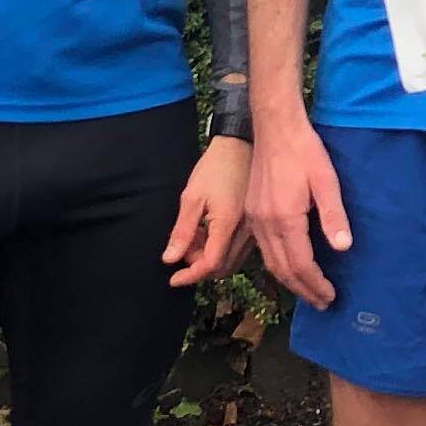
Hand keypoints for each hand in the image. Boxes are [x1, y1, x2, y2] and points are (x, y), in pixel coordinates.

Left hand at [163, 134, 250, 286]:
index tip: (173, 279)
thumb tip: (170, 258)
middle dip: (198, 265)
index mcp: (228, 225)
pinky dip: (218, 248)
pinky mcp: (255, 226)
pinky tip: (206, 231)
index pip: (210, 264)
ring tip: (193, 235)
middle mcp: (245, 233)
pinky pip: (237, 249)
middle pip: (221, 267)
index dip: (190, 275)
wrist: (241, 147)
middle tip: (181, 247)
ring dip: (208, 257)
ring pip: (230, 261)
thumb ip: (182, 231)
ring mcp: (253, 230)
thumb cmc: (215, 167)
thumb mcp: (192, 197)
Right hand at [248, 108, 351, 305]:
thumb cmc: (305, 151)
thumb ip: (334, 216)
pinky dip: (278, 265)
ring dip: (289, 281)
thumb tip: (343, 248)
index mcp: (285, 218)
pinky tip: (290, 266)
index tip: (330, 296)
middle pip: (282, 269)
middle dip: (303, 290)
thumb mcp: (326, 181)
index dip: (316, 284)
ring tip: (309, 292)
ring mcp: (255, 218)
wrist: (275, 127)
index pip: (300, 264)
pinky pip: (263, 249)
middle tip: (322, 302)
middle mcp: (265, 223)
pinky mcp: (251, 212)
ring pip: (270, 262)